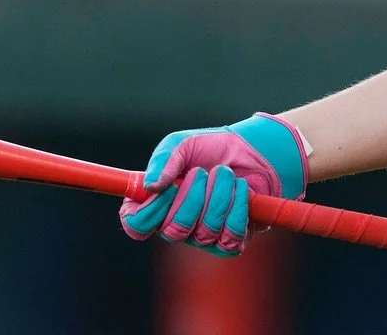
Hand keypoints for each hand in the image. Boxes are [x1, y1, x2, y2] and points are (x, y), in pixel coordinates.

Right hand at [119, 113, 308, 255]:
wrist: (250, 151)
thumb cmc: (209, 149)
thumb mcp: (181, 144)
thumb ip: (162, 160)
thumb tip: (151, 186)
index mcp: (155, 205)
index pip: (136, 226)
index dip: (149, 212)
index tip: (168, 188)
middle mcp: (175, 226)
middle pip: (173, 232)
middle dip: (192, 198)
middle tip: (202, 172)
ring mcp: (202, 238)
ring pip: (205, 232)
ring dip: (219, 195)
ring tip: (226, 173)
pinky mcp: (229, 242)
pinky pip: (230, 237)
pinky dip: (238, 208)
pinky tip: (241, 189)